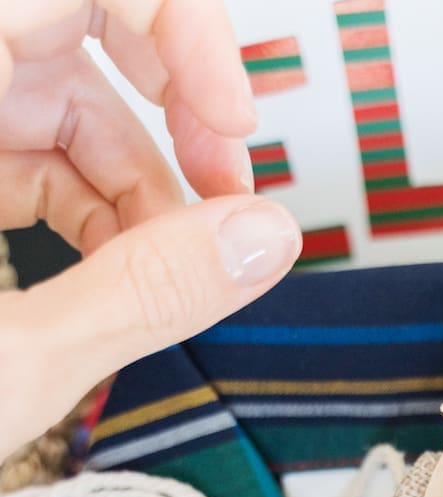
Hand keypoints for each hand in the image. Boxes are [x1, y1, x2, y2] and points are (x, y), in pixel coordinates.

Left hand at [0, 1, 300, 460]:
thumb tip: (265, 241)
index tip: (235, 126)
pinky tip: (121, 282)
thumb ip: (139, 298)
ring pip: (58, 107)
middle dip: (171, 123)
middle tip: (228, 206)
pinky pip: (28, 160)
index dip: (178, 29)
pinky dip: (93, 217)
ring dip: (138, 188)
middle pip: (78, 36)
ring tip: (173, 277)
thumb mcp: (10, 365)